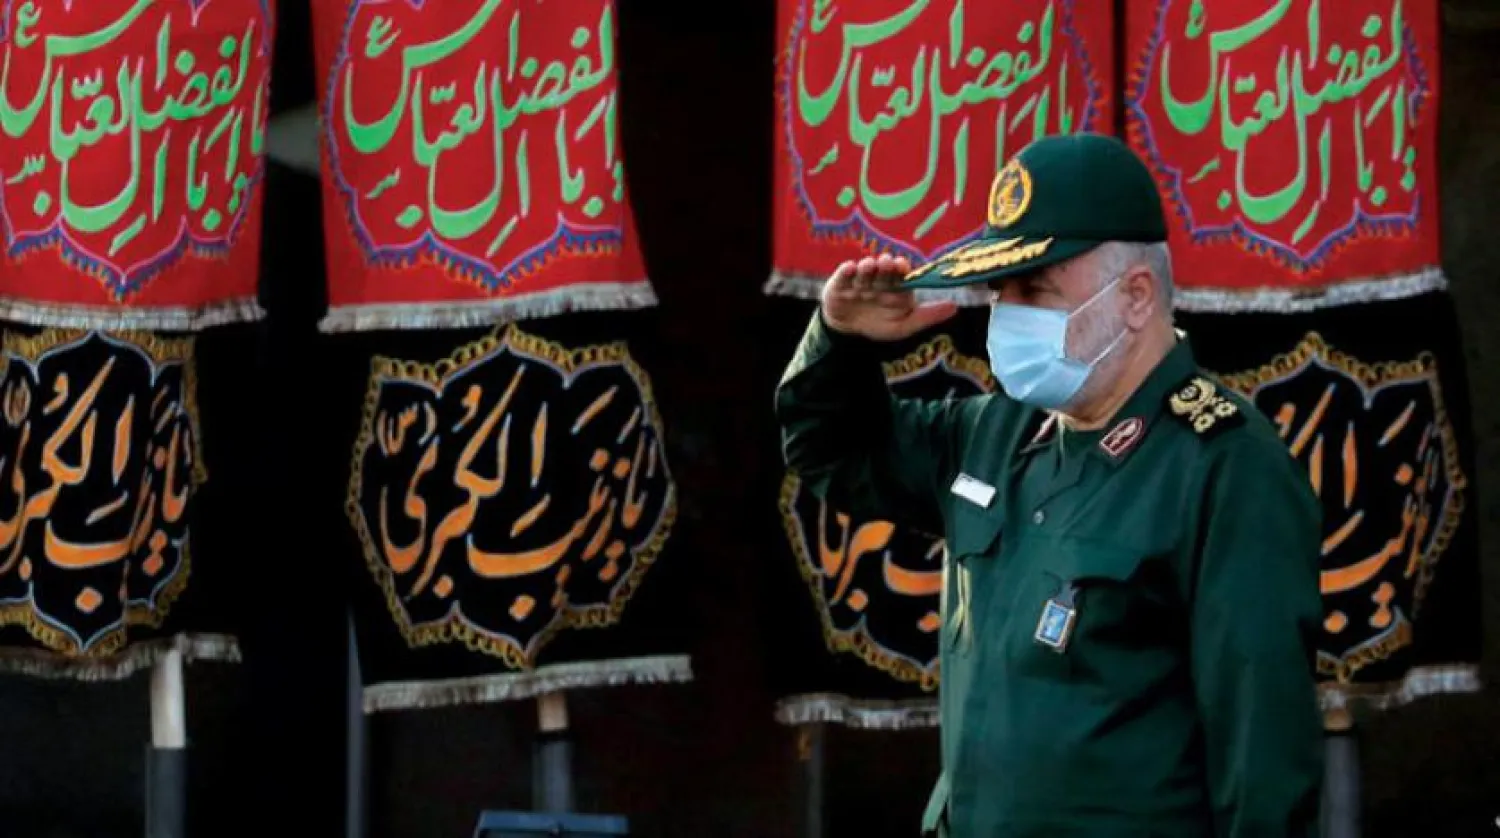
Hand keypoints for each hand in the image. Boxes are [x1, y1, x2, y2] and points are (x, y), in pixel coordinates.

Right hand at [820, 255, 958, 341]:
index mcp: (896, 286)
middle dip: (885, 265)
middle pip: (883, 269)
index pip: (901, 273)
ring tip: (869, 266)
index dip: (902, 268)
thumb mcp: (904, 326)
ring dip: (867, 267)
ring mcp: (860, 279)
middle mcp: (879, 279)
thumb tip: (955, 307)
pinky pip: (843, 275)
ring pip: (864, 269)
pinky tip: (850, 269)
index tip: (903, 265)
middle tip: (887, 263)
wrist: (848, 333)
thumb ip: (927, 316)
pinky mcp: (841, 283)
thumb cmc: (879, 325)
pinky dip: (846, 271)